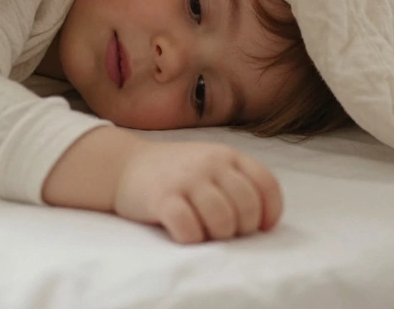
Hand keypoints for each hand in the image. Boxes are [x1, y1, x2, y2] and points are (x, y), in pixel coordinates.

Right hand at [113, 140, 282, 243]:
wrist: (124, 165)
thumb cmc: (175, 172)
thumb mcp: (210, 164)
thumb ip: (237, 181)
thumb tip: (263, 222)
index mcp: (226, 155)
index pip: (266, 184)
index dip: (269, 211)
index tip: (260, 227)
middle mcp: (209, 163)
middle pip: (246, 206)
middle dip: (241, 228)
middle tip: (224, 230)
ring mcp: (185, 179)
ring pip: (222, 219)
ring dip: (218, 235)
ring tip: (205, 232)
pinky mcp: (161, 198)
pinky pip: (188, 228)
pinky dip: (192, 238)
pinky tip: (184, 234)